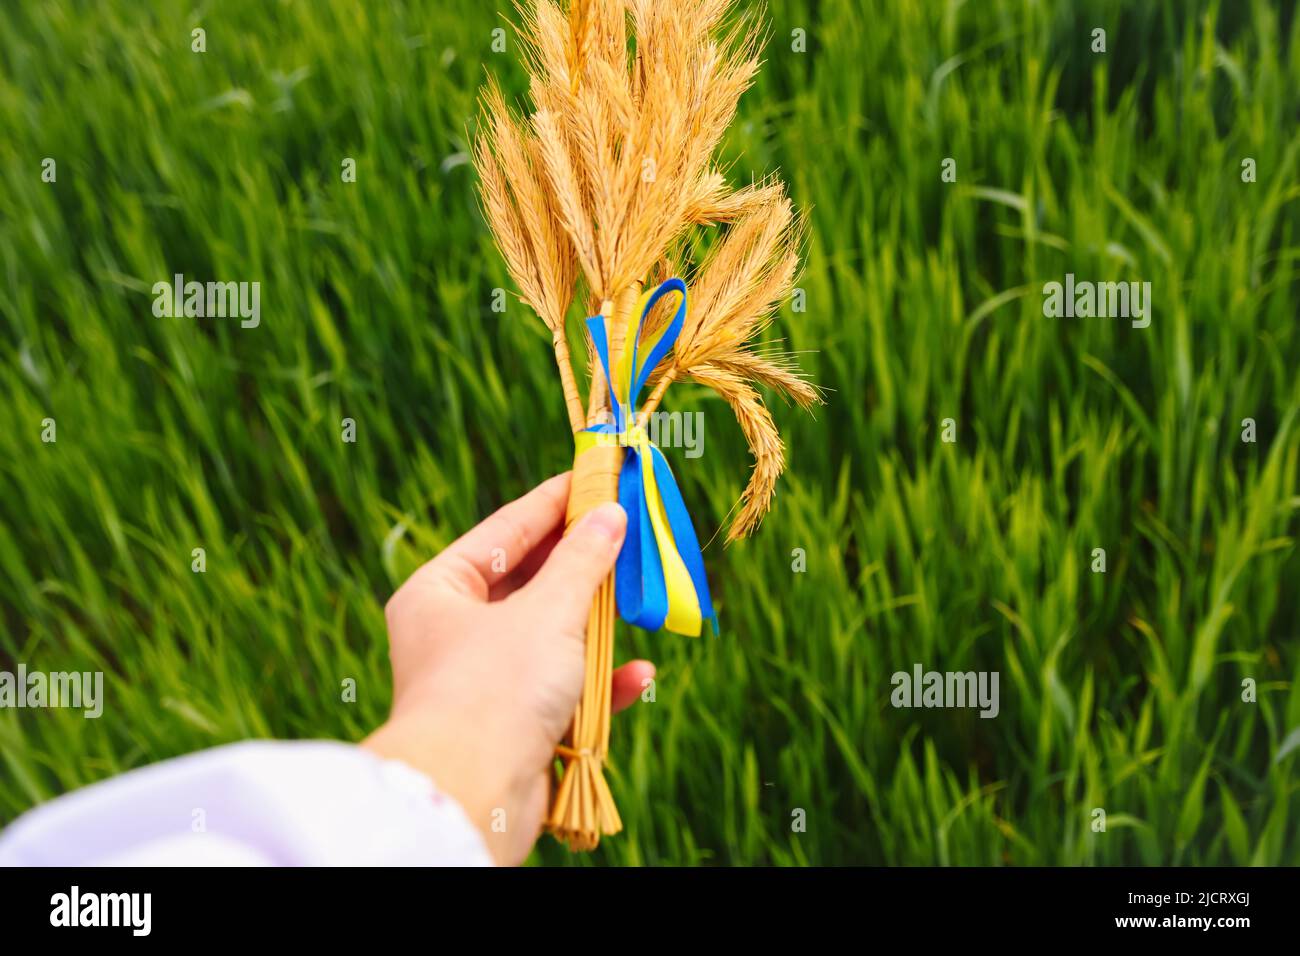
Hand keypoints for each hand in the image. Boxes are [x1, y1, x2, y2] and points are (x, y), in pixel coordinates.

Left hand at [362, 473, 653, 864]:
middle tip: (630, 531)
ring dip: (597, 628)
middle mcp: (453, 633)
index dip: (554, 501)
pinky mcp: (511, 728)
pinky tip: (638, 677)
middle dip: (583, 566)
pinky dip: (599, 685)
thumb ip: (583, 560)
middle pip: (529, 583)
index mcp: (439, 592)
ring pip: (551, 638)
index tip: (596, 476)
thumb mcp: (547, 611)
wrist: (471, 798)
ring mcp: (482, 683)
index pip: (504, 530)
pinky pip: (562, 692)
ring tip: (640, 600)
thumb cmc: (495, 689)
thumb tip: (610, 515)